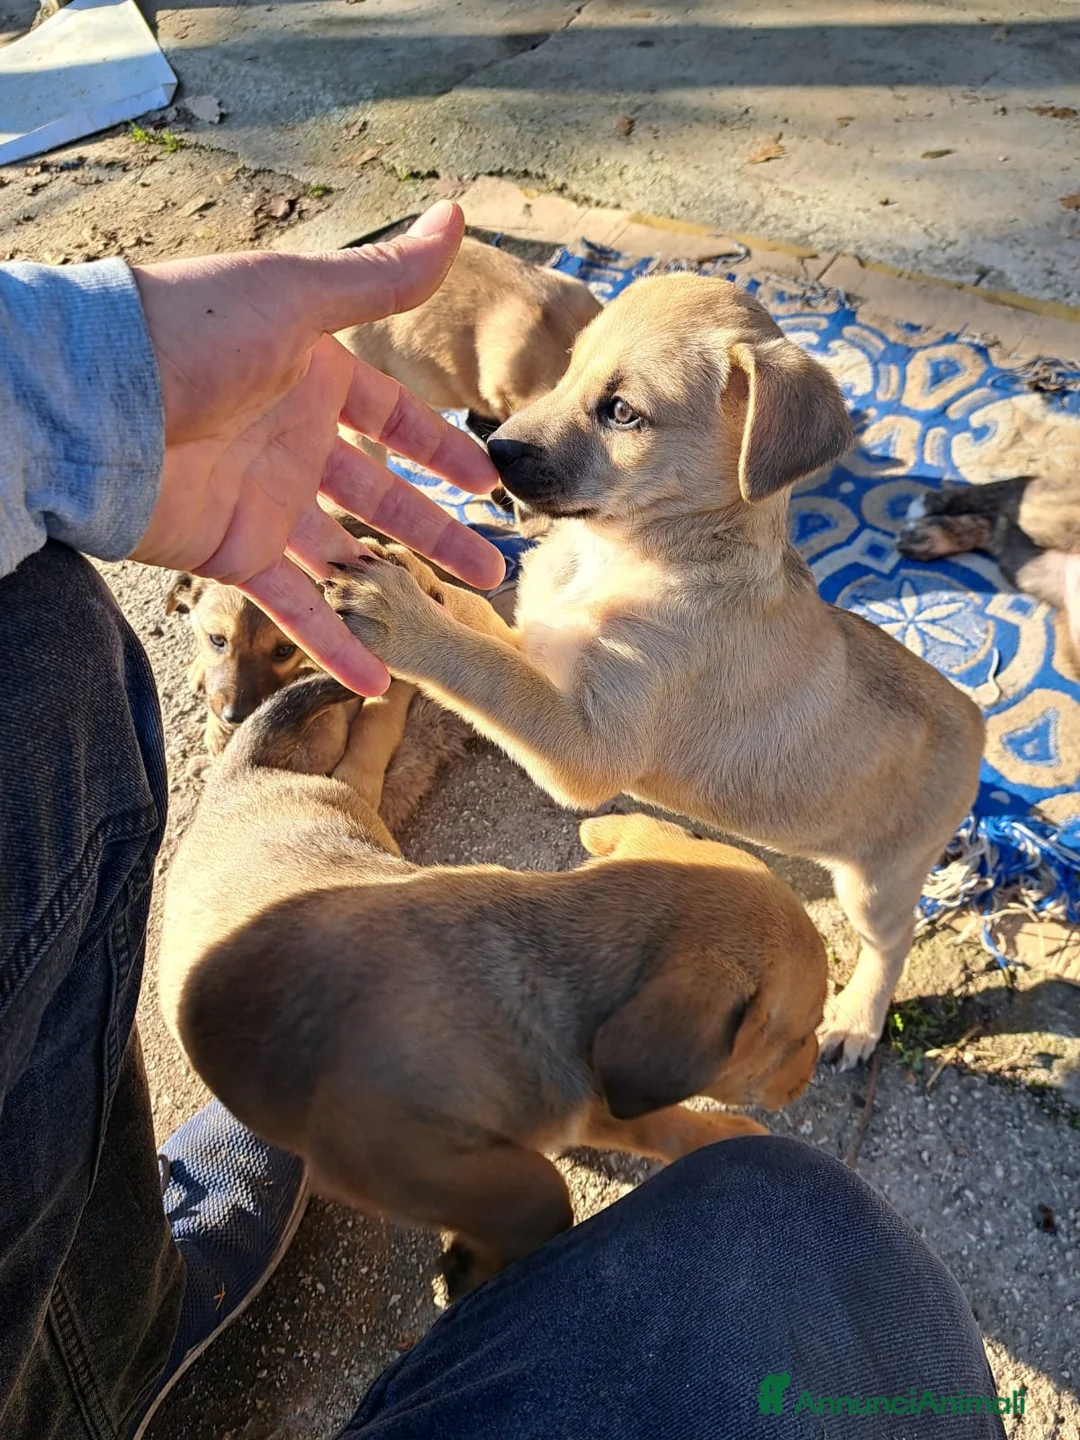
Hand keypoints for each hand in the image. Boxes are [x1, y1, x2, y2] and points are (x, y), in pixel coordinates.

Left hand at [130, 201, 502, 694]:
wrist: (97, 402)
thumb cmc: (193, 333)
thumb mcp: (298, 297)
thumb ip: (382, 279)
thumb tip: (456, 216)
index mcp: (310, 377)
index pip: (393, 419)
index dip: (442, 450)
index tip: (488, 482)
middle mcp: (291, 440)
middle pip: (380, 493)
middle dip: (437, 528)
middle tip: (493, 564)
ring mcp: (265, 501)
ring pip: (347, 553)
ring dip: (399, 584)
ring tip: (454, 615)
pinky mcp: (235, 554)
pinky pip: (295, 605)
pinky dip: (335, 642)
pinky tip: (377, 678)